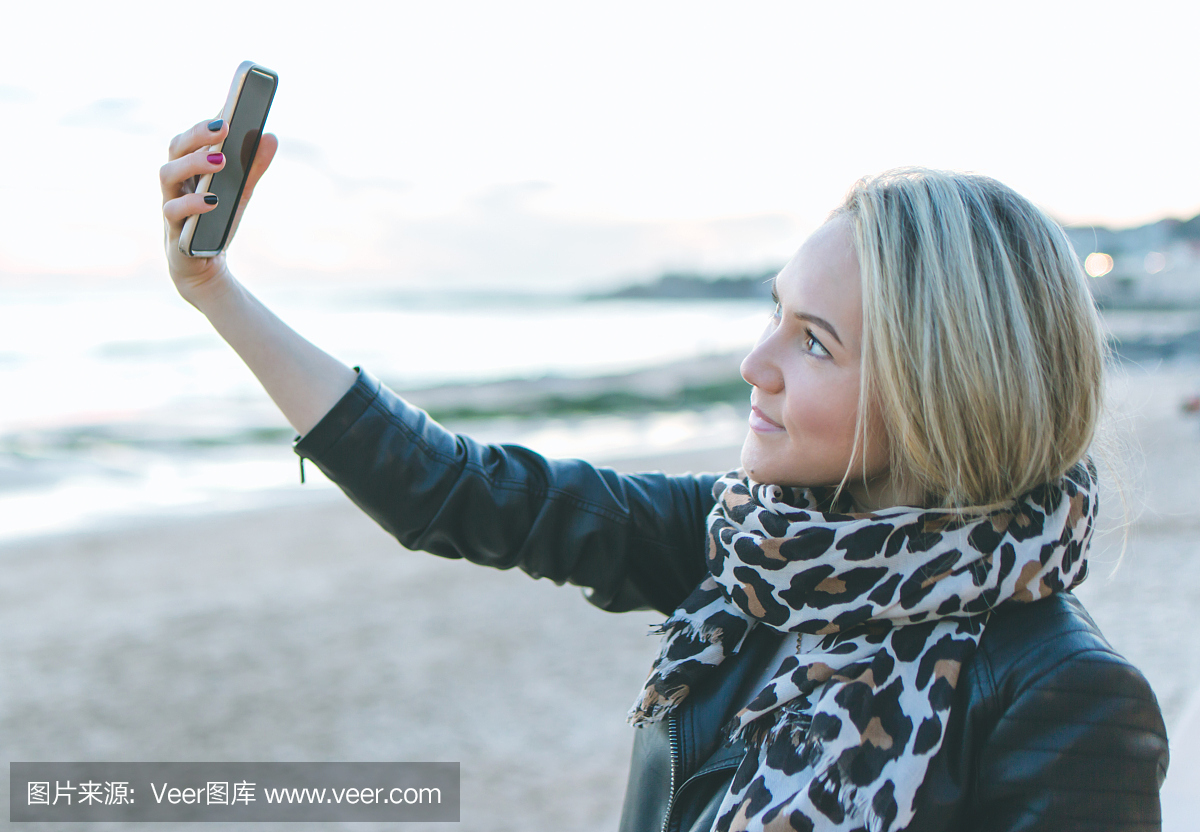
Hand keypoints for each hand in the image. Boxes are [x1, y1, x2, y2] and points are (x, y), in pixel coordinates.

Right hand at [159, 118, 277, 307]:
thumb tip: (270, 136)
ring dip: (193, 164)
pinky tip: (213, 200)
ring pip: (167, 174)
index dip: (206, 122)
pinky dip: (192, 203)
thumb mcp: (240, 192)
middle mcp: (175, 181)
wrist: (203, 264)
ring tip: (221, 161)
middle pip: (176, 147)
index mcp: (188, 166)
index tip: (227, 111)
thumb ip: (252, 167)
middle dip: (198, 134)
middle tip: (224, 128)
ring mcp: (170, 202)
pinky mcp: (172, 228)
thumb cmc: (217, 219)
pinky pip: (173, 211)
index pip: (191, 136)